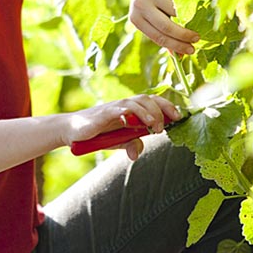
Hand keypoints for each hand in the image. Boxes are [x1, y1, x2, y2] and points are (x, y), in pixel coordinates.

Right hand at [64, 94, 181, 159]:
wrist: (72, 131)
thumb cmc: (98, 133)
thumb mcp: (118, 141)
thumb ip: (131, 144)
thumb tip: (137, 153)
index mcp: (132, 109)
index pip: (153, 102)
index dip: (168, 106)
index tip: (180, 117)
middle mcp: (125, 105)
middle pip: (148, 99)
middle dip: (162, 109)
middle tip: (169, 124)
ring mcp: (114, 107)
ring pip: (136, 102)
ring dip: (149, 113)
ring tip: (156, 127)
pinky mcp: (103, 113)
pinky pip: (119, 109)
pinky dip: (129, 113)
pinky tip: (135, 122)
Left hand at [128, 0, 199, 54]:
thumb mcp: (151, 16)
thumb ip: (163, 33)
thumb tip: (181, 55)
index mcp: (136, 18)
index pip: (158, 37)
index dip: (176, 46)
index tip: (192, 50)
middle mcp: (140, 5)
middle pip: (166, 26)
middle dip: (184, 35)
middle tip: (197, 38)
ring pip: (176, 9)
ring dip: (187, 13)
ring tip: (191, 10)